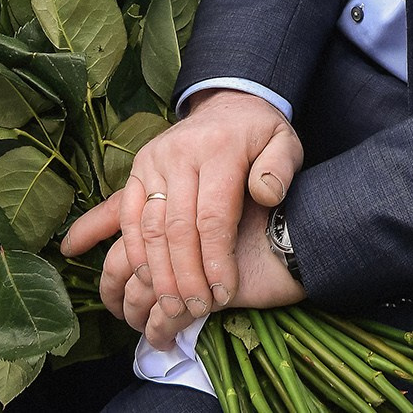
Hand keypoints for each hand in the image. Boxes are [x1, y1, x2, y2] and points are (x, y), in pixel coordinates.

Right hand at [88, 89, 302, 345]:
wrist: (227, 103)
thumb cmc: (260, 134)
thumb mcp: (285, 143)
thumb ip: (280, 170)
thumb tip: (266, 195)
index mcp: (220, 148)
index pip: (212, 216)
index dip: (215, 261)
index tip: (223, 294)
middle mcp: (180, 152)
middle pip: (176, 227)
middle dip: (186, 275)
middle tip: (196, 309)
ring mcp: (153, 160)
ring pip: (148, 226)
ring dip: (158, 272)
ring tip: (173, 305)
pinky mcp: (137, 169)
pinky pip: (126, 216)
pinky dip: (133, 251)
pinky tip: (143, 280)